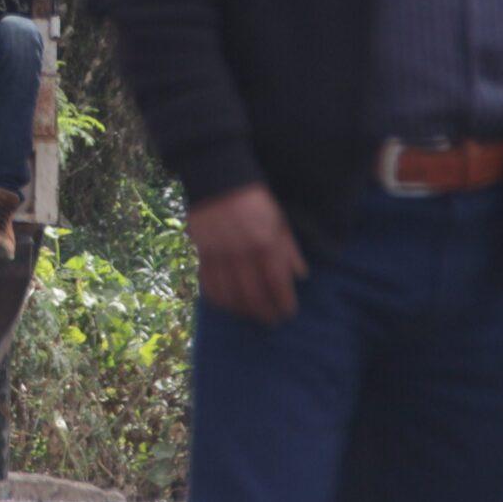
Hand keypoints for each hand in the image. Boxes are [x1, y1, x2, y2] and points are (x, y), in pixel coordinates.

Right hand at [186, 184, 308, 324]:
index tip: (288, 313)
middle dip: (264, 313)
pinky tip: (227, 304)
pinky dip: (218, 299)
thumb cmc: (255, 201)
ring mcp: (219, 254)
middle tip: (271, 321)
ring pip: (230, 295)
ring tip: (250, 315)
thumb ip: (289, 250)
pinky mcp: (202, 253)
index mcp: (266, 243)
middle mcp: (242, 253)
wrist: (219, 180)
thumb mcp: (280, 220)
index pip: (277, 284)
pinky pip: (208, 285)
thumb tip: (300, 276)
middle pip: (253, 295)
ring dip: (241, 310)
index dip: (284, 303)